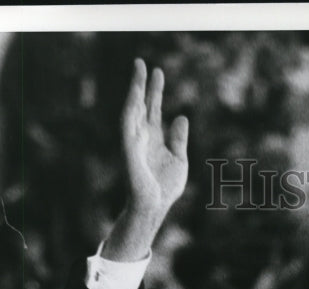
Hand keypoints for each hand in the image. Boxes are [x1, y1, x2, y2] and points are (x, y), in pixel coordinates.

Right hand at [122, 58, 188, 217]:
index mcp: (155, 138)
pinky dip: (130, 110)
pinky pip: (128, 126)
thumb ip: (179, 139)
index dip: (155, 90)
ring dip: (135, 91)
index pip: (153, 108)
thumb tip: (181, 117)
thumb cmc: (165, 187)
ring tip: (139, 71)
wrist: (155, 207)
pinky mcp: (129, 149)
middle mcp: (143, 136)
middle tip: (143, 62)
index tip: (157, 71)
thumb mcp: (179, 159)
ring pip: (132, 110)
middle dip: (142, 84)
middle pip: (141, 104)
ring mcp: (134, 141)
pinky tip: (135, 96)